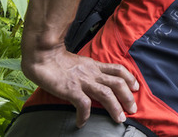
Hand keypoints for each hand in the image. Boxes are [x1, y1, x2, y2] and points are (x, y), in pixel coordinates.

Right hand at [22, 46, 138, 127]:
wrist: (42, 54)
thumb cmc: (57, 60)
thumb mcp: (80, 62)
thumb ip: (89, 70)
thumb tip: (95, 80)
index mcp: (95, 66)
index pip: (118, 69)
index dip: (130, 78)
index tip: (135, 88)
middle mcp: (92, 73)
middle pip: (117, 83)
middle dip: (128, 97)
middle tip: (133, 109)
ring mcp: (82, 81)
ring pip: (106, 93)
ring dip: (115, 107)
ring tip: (119, 119)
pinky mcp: (71, 89)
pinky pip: (83, 104)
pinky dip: (85, 115)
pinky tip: (82, 123)